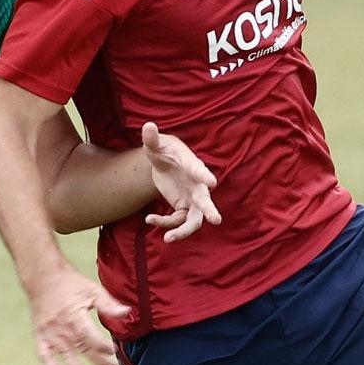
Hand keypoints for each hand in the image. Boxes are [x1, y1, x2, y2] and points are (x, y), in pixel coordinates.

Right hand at [26, 267, 129, 364]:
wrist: (43, 278)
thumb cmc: (71, 284)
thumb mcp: (92, 289)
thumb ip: (109, 304)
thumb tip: (128, 313)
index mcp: (73, 314)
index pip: (89, 336)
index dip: (102, 346)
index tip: (114, 351)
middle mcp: (60, 326)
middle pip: (81, 348)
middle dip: (98, 361)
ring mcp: (49, 333)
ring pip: (64, 356)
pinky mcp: (40, 336)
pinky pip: (44, 356)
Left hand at [141, 122, 221, 242]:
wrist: (164, 161)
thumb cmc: (164, 150)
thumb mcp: (155, 145)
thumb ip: (152, 139)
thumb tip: (147, 126)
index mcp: (192, 165)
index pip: (199, 170)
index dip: (204, 175)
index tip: (211, 181)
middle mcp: (197, 185)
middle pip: (205, 201)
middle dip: (210, 210)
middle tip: (216, 220)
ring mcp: (191, 199)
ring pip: (193, 220)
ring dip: (183, 231)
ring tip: (168, 239)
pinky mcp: (182, 208)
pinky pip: (177, 220)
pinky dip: (164, 223)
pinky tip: (148, 219)